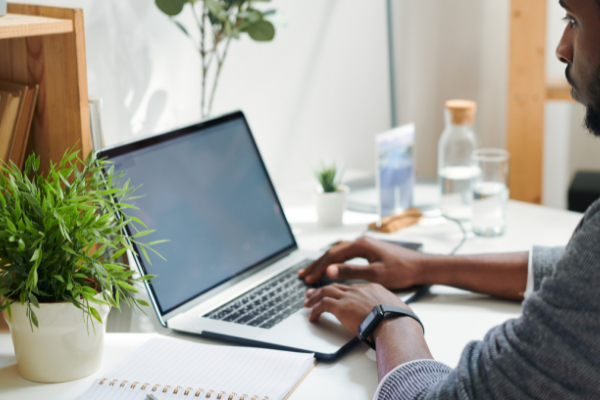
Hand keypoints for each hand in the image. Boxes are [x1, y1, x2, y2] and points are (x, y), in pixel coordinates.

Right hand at [298, 236, 427, 288]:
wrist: (421, 266)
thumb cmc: (402, 271)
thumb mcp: (375, 274)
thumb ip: (351, 271)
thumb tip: (330, 270)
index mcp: (361, 245)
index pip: (333, 256)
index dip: (318, 268)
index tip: (308, 279)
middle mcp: (361, 241)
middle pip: (332, 252)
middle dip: (317, 264)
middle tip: (303, 275)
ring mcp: (365, 245)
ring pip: (338, 251)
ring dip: (324, 261)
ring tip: (312, 270)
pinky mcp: (369, 250)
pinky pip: (346, 253)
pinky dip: (335, 260)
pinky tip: (331, 265)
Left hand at [303, 282, 412, 335]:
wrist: (396, 324)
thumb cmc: (400, 321)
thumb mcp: (397, 309)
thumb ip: (388, 310)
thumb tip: (390, 318)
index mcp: (373, 288)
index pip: (352, 288)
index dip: (341, 291)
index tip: (336, 295)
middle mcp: (359, 289)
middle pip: (336, 286)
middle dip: (323, 290)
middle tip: (313, 293)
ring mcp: (350, 297)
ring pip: (326, 291)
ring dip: (315, 297)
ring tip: (308, 303)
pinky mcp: (341, 307)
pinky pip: (323, 305)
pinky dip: (315, 309)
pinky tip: (312, 315)